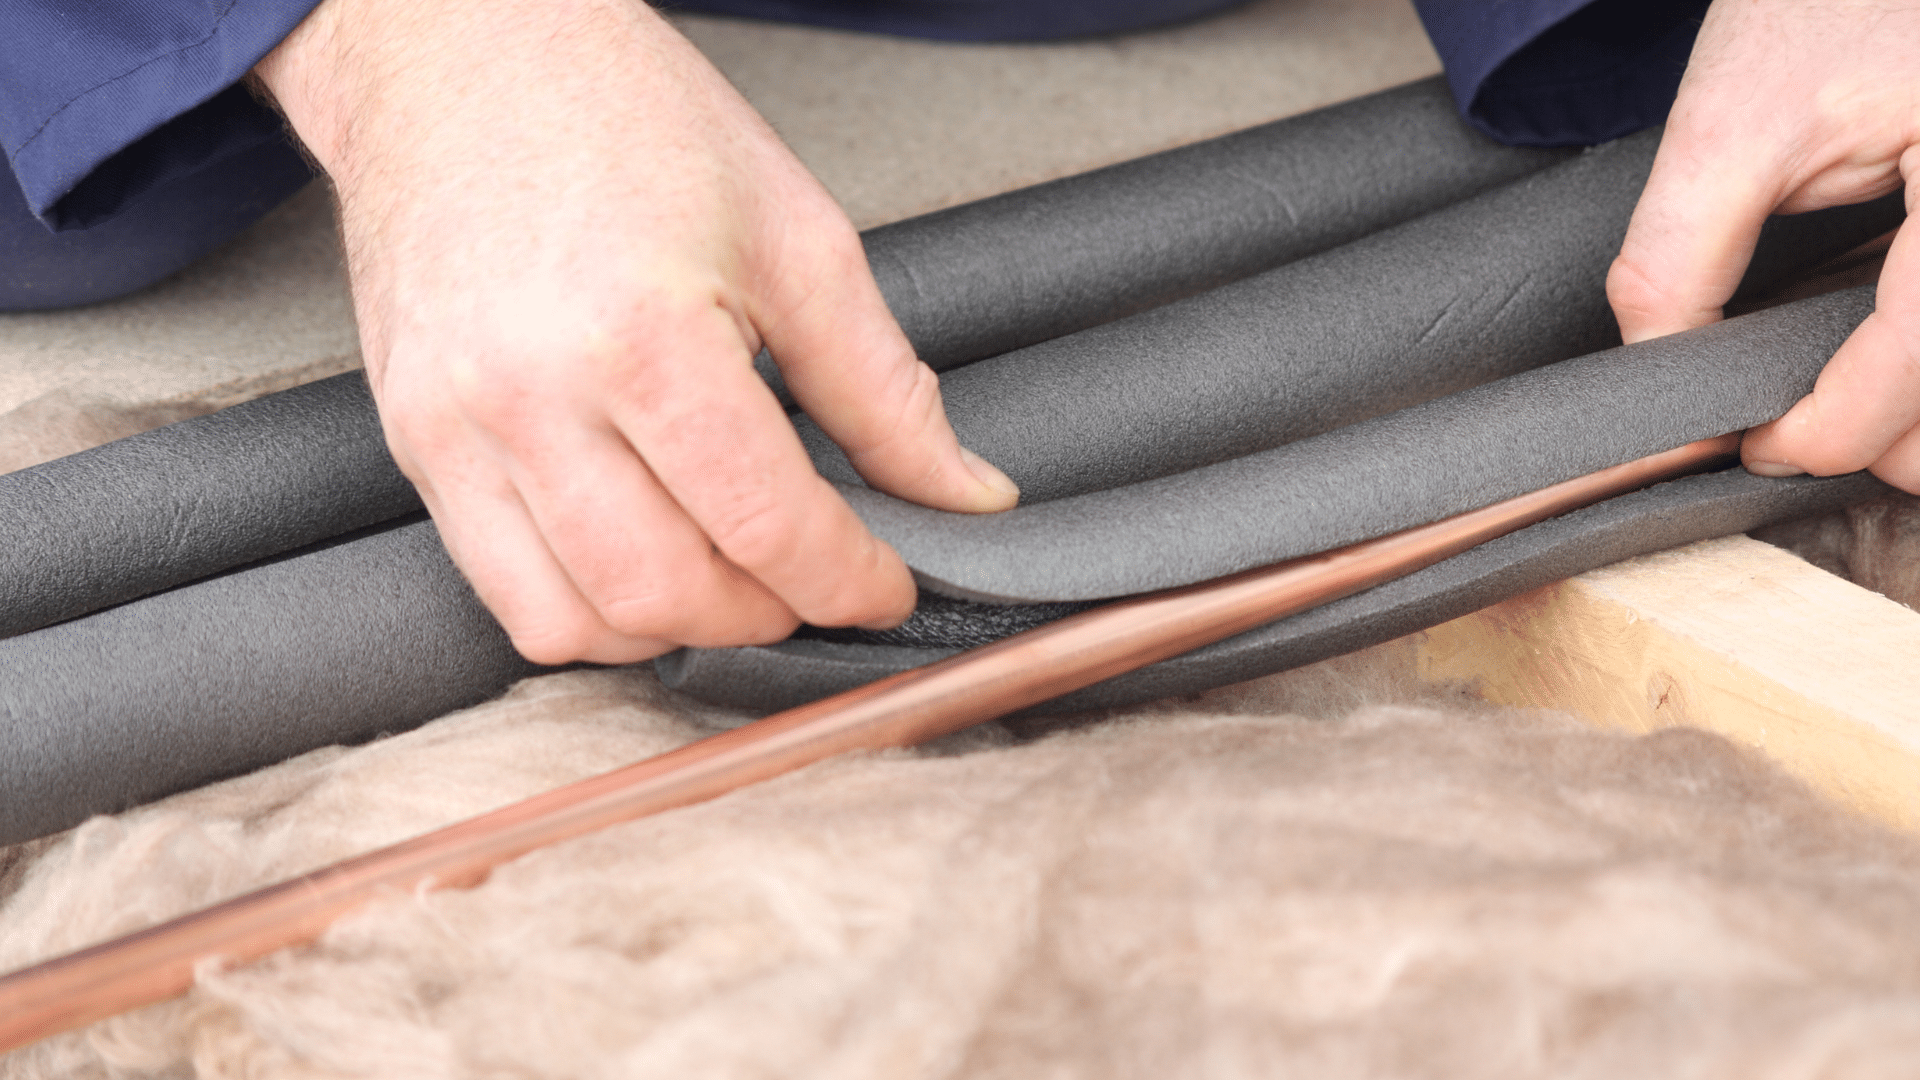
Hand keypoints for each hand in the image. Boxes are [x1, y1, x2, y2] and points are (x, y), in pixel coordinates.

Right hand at [252, 0, 1017, 665]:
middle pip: (669, 593)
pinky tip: (646, 560)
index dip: (850, 580)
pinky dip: (590, 611)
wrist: (460, 53)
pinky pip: (504, 592)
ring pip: (576, 620)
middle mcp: (530, 395)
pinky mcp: (415, 443)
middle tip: (815, 577)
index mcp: (644, 334)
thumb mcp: (797, 238)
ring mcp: (454, 427)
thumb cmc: (626, 119)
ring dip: (678, 627)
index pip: (767, 524)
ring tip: (732, 573)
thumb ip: (886, 390)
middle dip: (769, 612)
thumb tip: (965, 497)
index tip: (886, 583)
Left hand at [1606, 0, 1919, 490]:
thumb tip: (1658, 372)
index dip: (1830, 429)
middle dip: (1883, 436)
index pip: (1917, 360)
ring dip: (1912, 413)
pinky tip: (1878, 359)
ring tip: (1832, 397)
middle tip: (1791, 426)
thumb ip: (1676, 259)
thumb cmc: (1824, 1)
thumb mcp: (1729, 122)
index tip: (1757, 442)